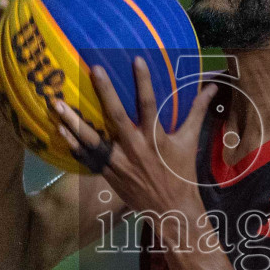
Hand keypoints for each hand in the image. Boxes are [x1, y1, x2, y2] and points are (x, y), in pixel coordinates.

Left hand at [53, 58, 216, 219]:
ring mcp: (119, 162)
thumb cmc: (181, 173)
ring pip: (93, 139)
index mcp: (156, 138)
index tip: (136, 60)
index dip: (144, 82)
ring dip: (74, 121)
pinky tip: (59, 129)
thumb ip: (197, 112)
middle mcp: (135, 148)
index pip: (150, 104)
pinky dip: (73, 144)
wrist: (171, 209)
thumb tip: (212, 87)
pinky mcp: (109, 174)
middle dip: (105, 93)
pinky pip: (87, 157)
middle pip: (117, 117)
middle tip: (93, 70)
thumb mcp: (190, 141)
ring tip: (57, 103)